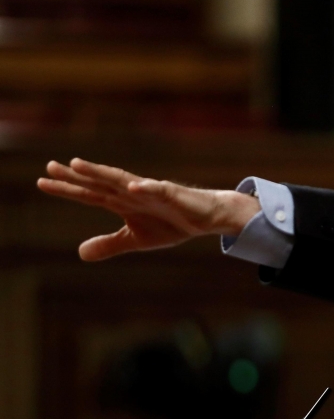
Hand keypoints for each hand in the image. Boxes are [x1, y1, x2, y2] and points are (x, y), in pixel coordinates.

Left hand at [37, 158, 260, 260]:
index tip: (42, 182)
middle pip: (100, 183)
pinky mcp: (171, 194)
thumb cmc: (171, 223)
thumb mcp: (136, 239)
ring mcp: (150, 191)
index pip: (90, 194)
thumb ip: (109, 243)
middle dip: (76, 176)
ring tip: (80, 165)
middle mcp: (132, 192)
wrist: (205, 217)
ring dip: (101, 173)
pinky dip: (145, 188)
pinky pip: (157, 190)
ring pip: (122, 180)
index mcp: (122, 202)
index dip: (67, 189)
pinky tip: (132, 187)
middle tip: (51, 167)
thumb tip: (80, 253)